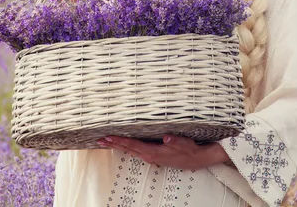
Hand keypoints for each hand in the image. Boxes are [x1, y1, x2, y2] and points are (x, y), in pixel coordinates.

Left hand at [95, 134, 225, 169]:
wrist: (196, 160)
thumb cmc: (189, 150)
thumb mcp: (184, 143)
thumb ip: (175, 140)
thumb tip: (166, 138)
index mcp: (153, 152)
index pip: (132, 145)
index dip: (120, 141)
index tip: (108, 137)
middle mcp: (149, 156)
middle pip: (128, 149)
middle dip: (114, 144)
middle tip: (99, 139)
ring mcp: (151, 157)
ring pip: (130, 150)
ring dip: (118, 145)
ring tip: (107, 141)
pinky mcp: (153, 155)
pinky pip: (136, 151)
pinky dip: (127, 146)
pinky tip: (123, 143)